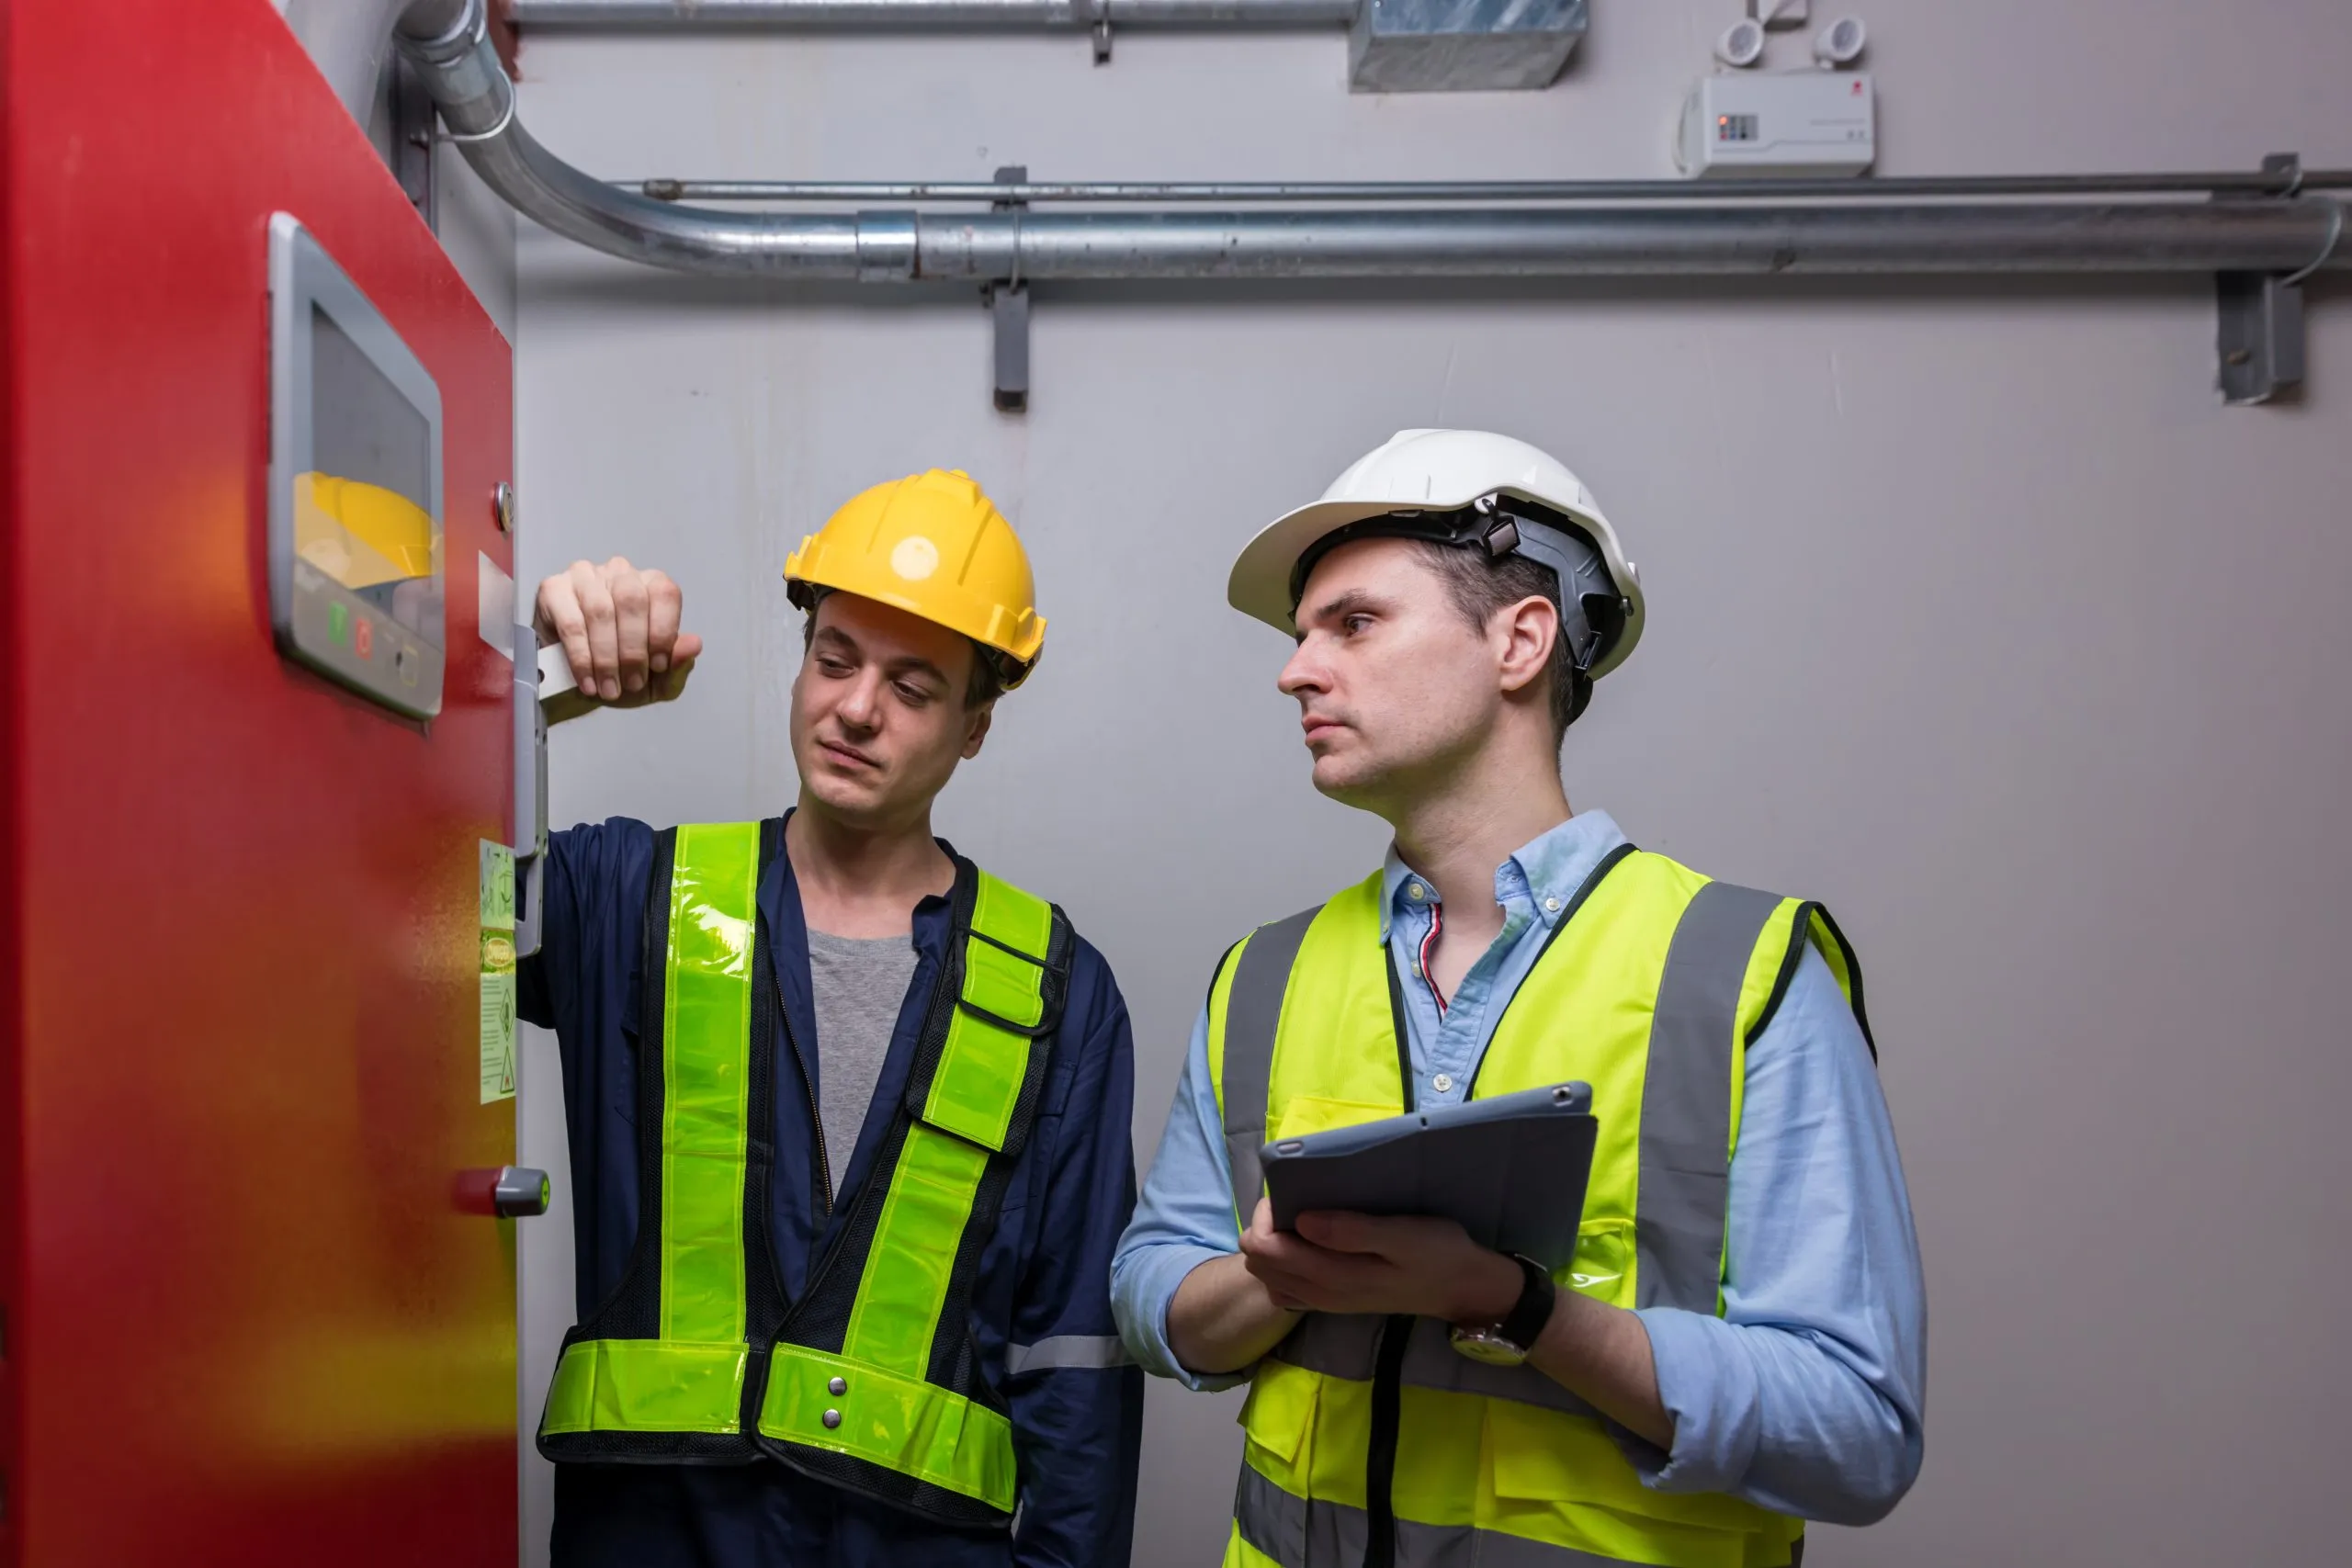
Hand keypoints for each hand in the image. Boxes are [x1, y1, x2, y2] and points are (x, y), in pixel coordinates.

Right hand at [534, 557, 701, 711]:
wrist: (574, 683)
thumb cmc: (619, 672)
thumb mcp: (657, 679)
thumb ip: (678, 664)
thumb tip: (694, 644)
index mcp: (650, 584)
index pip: (665, 594)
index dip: (662, 633)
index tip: (657, 667)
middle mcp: (619, 572)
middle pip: (632, 601)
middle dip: (633, 650)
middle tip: (630, 683)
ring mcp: (584, 576)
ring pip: (600, 611)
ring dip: (606, 657)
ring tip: (608, 688)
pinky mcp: (553, 589)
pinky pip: (571, 622)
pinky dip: (581, 657)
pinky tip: (588, 681)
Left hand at [1236, 1199, 1522, 1322]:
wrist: (1462, 1287)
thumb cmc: (1436, 1252)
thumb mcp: (1403, 1235)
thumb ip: (1351, 1230)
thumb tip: (1302, 1220)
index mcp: (1332, 1276)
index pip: (1263, 1247)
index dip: (1268, 1214)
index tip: (1294, 1194)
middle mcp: (1320, 1294)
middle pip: (1258, 1262)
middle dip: (1266, 1227)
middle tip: (1297, 1203)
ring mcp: (1324, 1302)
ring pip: (1267, 1276)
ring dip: (1272, 1245)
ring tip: (1301, 1221)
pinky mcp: (1332, 1302)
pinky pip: (1286, 1287)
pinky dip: (1284, 1264)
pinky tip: (1307, 1245)